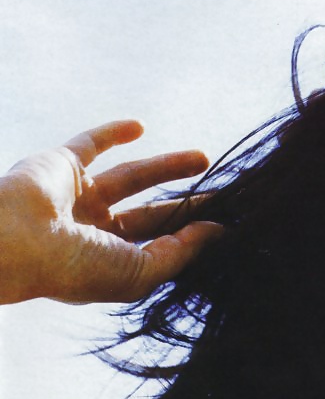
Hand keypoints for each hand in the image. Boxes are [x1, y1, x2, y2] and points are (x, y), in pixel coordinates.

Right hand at [0, 119, 221, 304]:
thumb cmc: (75, 269)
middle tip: (225, 191)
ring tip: (204, 158)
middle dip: (187, 202)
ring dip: (168, 166)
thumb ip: (180, 252)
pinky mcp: (61, 165)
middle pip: (153, 212)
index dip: (194, 235)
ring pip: (133, 176)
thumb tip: (218, 232)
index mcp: (111, 263)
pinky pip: (90, 143)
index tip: (229, 224)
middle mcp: (94, 231)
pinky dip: (112, 132)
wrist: (16, 243)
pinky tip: (140, 126)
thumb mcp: (140, 272)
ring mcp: (78, 197)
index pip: (161, 246)